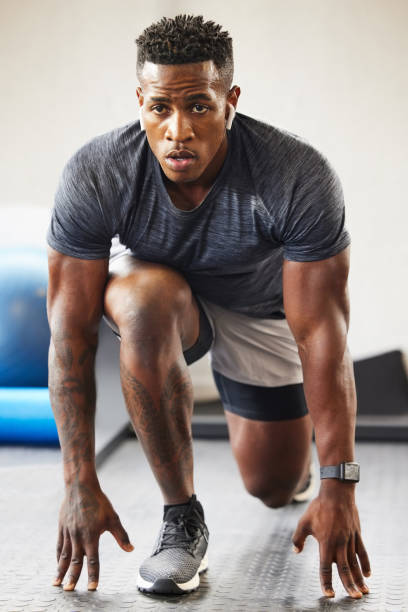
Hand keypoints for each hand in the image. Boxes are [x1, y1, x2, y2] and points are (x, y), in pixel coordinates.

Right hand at [52, 480, 133, 590]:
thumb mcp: (113, 518)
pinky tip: (58, 564)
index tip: (92, 587)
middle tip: (69, 591)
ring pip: (63, 556)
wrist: (81, 487)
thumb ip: (121, 535)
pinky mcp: (62, 527)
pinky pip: (59, 545)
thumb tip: (131, 549)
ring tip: (57, 583)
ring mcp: (68, 532)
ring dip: (60, 570)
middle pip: (75, 561)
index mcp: (91, 536)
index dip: (93, 574)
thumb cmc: (99, 502)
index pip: (92, 560)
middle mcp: (78, 536)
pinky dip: (58, 556)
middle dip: (72, 577)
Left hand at [292, 483, 370, 598]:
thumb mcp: (303, 522)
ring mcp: (349, 539)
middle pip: (344, 569)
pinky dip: (365, 563)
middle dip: (349, 585)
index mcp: (325, 542)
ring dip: (359, 579)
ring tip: (363, 592)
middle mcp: (339, 543)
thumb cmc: (318, 507)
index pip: (326, 567)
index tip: (329, 594)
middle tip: (353, 598)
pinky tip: (367, 574)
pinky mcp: (356, 534)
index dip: (327, 582)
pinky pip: (362, 552)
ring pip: (355, 563)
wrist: (336, 493)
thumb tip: (295, 551)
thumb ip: (298, 538)